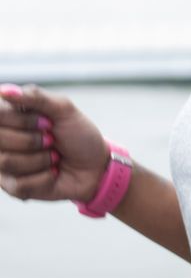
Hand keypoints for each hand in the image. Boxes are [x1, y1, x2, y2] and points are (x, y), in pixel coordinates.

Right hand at [0, 83, 110, 202]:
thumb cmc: (79, 134)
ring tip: (53, 156)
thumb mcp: (64, 109)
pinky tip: (51, 173)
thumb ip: (35, 97)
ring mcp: (3, 164)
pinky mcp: (11, 187)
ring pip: (6, 162)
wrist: (95, 166)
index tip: (48, 122)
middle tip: (52, 139)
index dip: (22, 121)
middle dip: (33, 140)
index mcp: (12, 116)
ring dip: (40, 159)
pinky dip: (44, 177)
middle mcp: (2, 139)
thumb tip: (4, 90)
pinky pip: (18, 184)